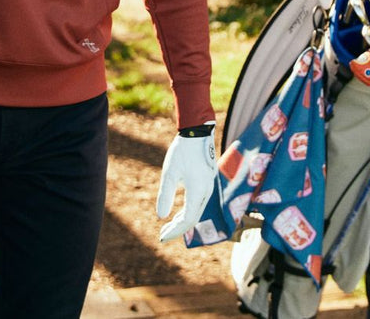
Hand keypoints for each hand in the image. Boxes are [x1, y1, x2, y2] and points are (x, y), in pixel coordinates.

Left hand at [155, 124, 217, 241]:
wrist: (197, 132)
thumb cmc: (182, 151)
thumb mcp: (170, 173)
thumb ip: (165, 195)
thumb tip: (161, 216)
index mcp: (198, 191)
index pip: (188, 220)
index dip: (175, 231)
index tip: (162, 237)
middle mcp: (206, 192)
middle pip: (193, 218)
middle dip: (177, 229)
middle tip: (162, 235)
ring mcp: (208, 188)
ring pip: (196, 212)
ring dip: (182, 221)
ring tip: (167, 227)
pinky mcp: (206, 183)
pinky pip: (198, 204)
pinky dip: (187, 212)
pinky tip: (177, 214)